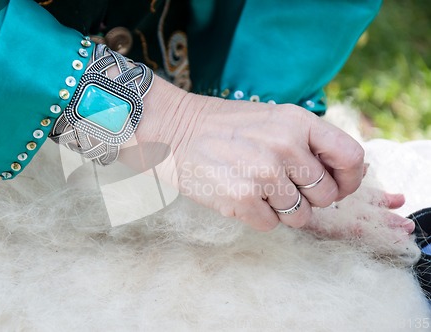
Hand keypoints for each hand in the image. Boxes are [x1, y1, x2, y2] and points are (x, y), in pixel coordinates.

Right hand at [136, 77, 364, 230]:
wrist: (174, 130)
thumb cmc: (224, 128)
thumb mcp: (273, 120)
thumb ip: (308, 143)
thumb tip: (338, 179)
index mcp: (298, 122)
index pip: (351, 157)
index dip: (350, 179)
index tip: (337, 187)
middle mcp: (286, 146)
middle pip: (326, 195)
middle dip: (308, 198)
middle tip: (280, 186)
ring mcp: (264, 173)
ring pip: (300, 216)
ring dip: (281, 210)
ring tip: (255, 188)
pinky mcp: (242, 198)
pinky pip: (271, 225)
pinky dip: (258, 216)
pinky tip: (240, 195)